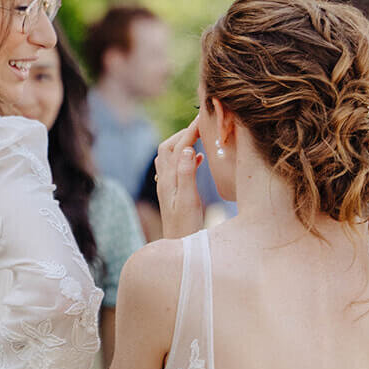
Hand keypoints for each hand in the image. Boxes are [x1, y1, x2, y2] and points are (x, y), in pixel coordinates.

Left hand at [155, 118, 204, 239]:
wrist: (179, 249)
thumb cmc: (186, 228)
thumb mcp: (189, 201)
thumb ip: (187, 174)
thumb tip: (188, 149)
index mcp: (169, 180)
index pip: (178, 148)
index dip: (190, 131)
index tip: (204, 118)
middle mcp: (165, 182)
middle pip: (167, 148)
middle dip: (183, 134)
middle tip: (201, 125)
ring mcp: (168, 188)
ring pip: (170, 157)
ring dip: (182, 144)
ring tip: (200, 137)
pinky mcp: (174, 194)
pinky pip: (177, 168)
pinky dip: (187, 158)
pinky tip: (200, 159)